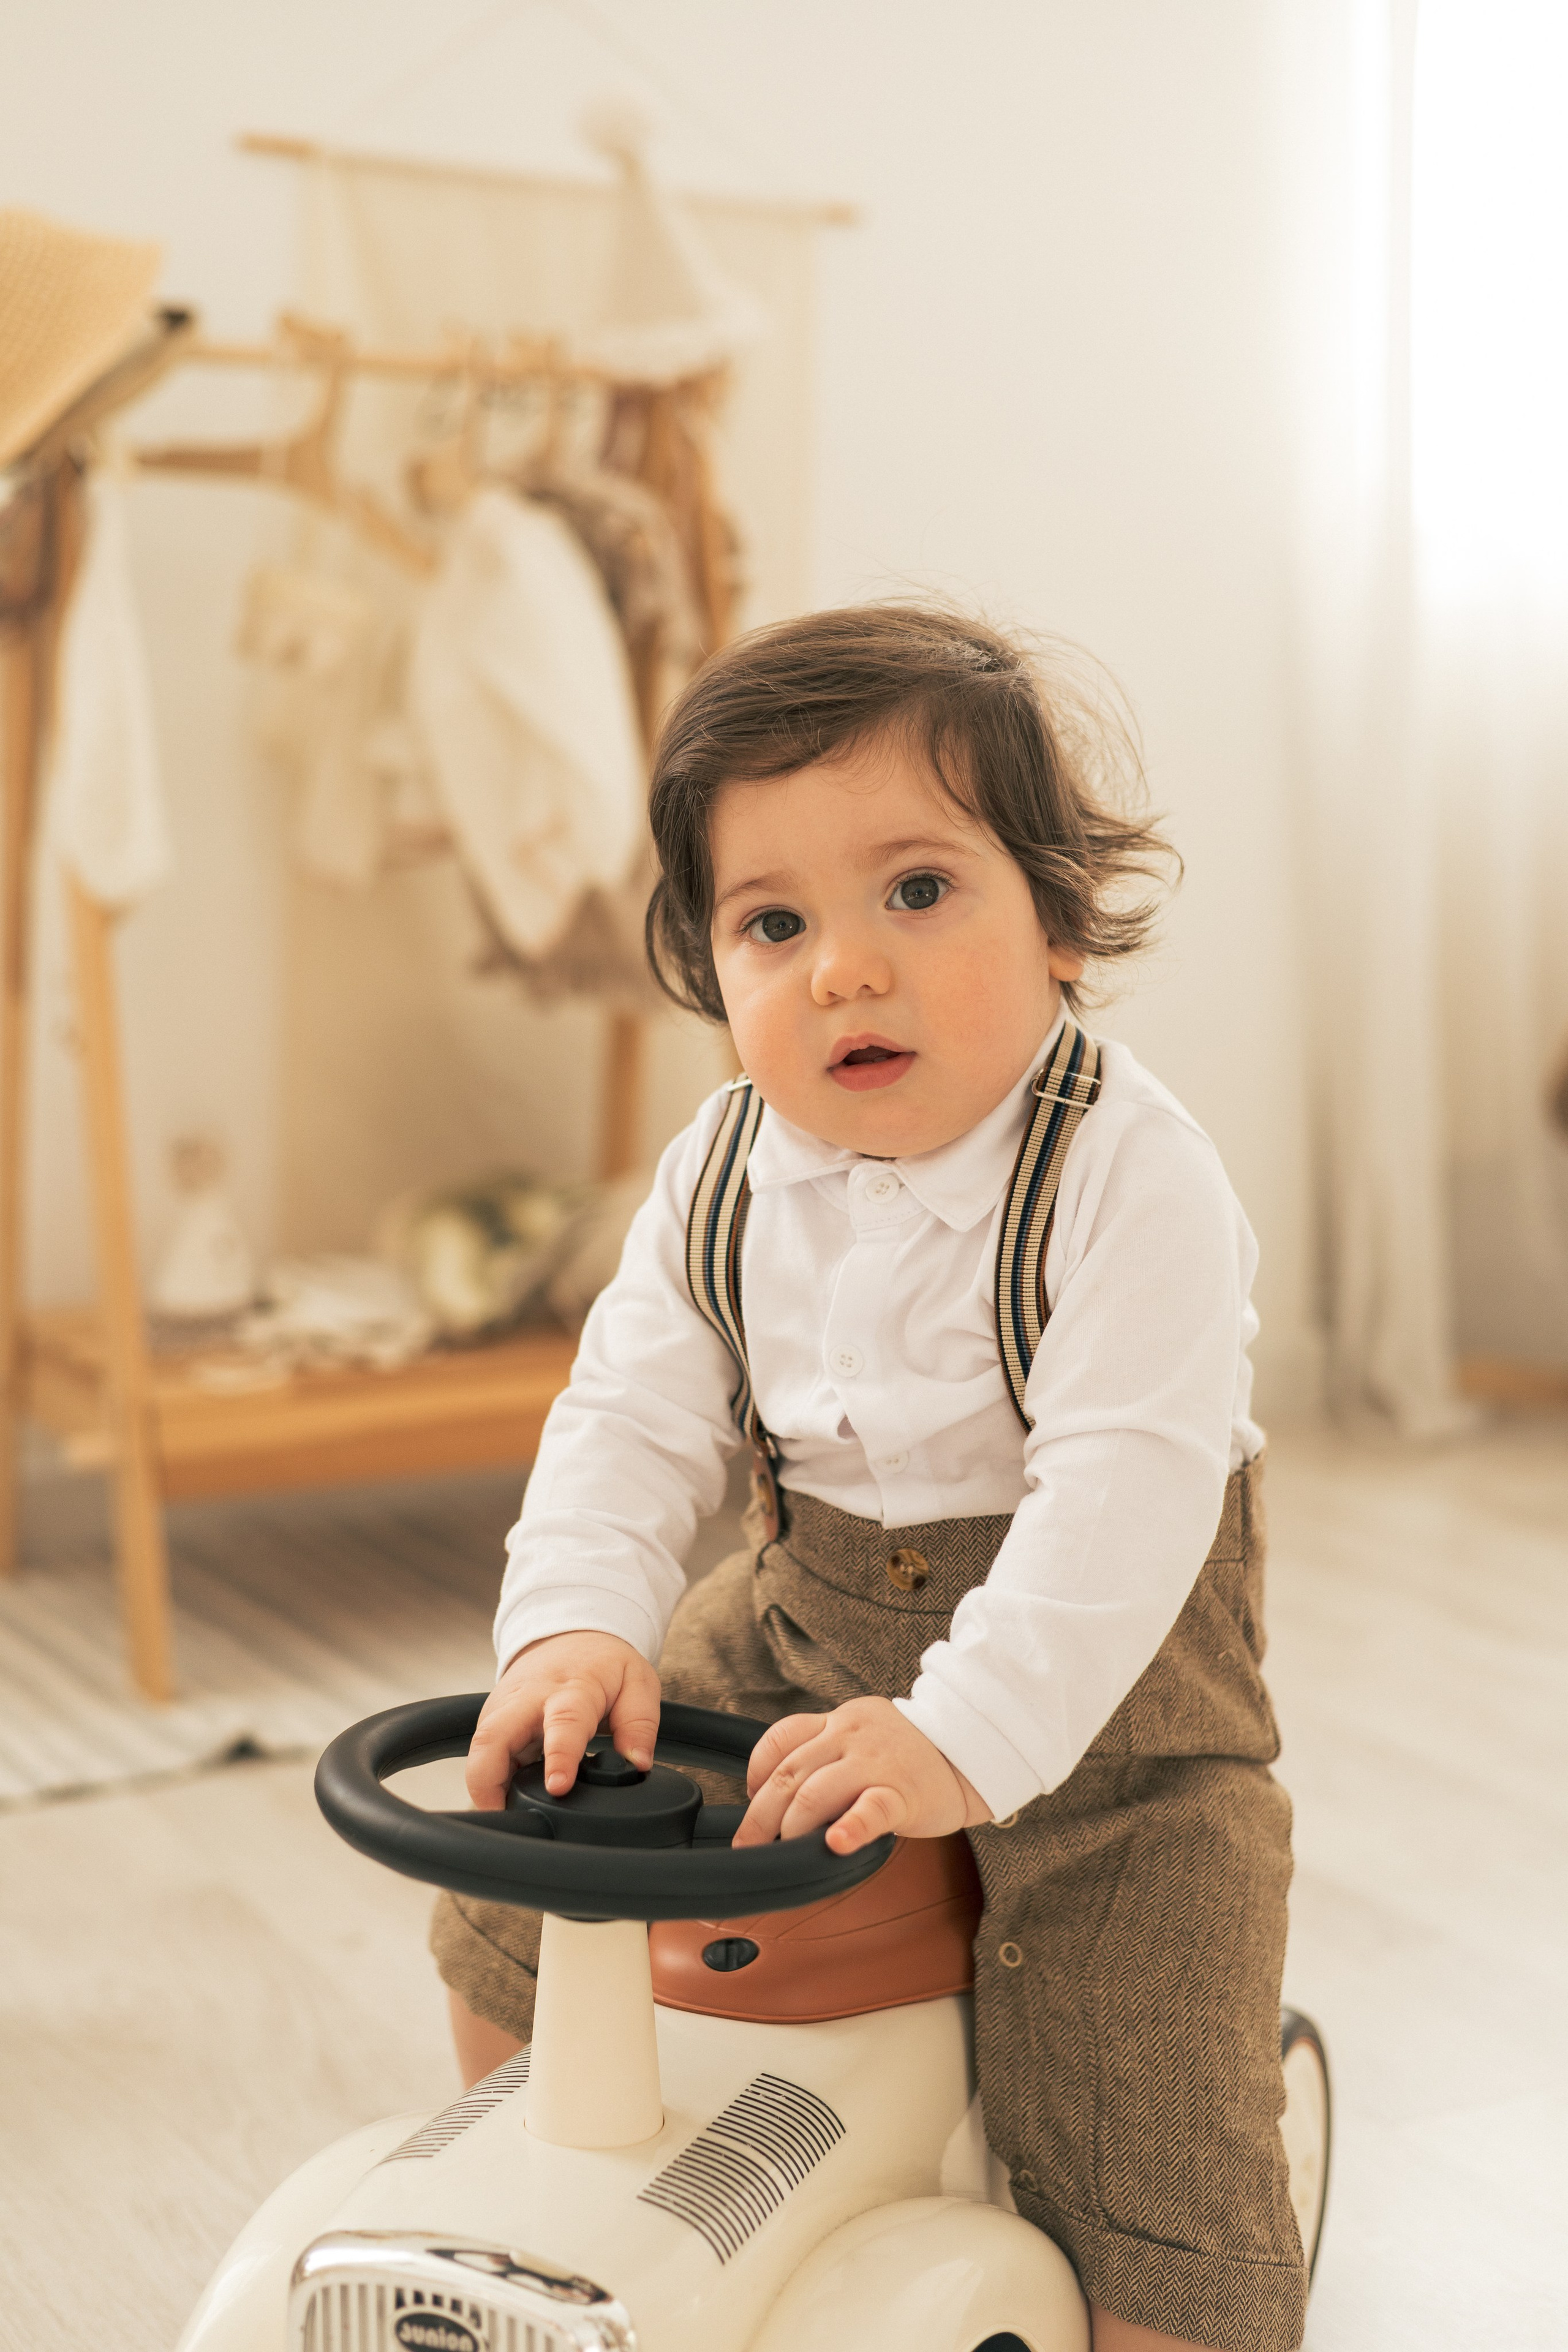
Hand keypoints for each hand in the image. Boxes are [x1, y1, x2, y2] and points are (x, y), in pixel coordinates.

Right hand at [464, 1630, 660, 1810]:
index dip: (558, 1756)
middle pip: (493, 1737)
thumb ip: (639, 1723)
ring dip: (484, 1787)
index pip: (563, 1722)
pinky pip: (481, 1756)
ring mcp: (503, 1709)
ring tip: (506, 1817)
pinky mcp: (491, 1721)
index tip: (558, 1787)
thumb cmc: (603, 1665)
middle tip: (504, 1815)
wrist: (570, 1635)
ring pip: (479, 1749)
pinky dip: (488, 1783)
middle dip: (487, 1780)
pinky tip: (504, 1802)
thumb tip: (637, 1763)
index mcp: (571, 1689)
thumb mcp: (637, 1683)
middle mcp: (527, 1698)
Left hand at [732, 1696, 991, 1854]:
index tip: (751, 1796)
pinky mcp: (902, 1794)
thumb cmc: (912, 1753)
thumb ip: (829, 1752)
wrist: (971, 1752)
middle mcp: (851, 1736)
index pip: (782, 1738)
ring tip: (783, 1851)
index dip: (757, 1771)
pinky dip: (848, 1829)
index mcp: (840, 1720)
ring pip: (813, 1795)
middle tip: (748, 1845)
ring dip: (788, 1829)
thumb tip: (784, 1794)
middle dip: (759, 1816)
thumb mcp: (864, 1734)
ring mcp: (875, 1764)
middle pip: (788, 1775)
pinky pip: (869, 1811)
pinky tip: (836, 1843)